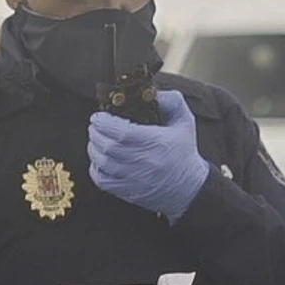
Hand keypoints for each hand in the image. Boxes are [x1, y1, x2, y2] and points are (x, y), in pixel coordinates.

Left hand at [88, 90, 209, 220]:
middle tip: (95, 125)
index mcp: (157, 143)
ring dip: (94, 148)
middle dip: (96, 133)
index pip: (122, 133)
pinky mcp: (128, 192)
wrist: (190, 188)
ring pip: (102, 163)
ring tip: (96, 140)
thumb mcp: (185, 122)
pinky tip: (99, 160)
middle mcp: (144, 162)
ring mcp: (134, 179)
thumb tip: (153, 93)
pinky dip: (95, 168)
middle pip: (108, 147)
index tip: (98, 116)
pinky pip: (102, 181)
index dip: (104, 123)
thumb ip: (171, 101)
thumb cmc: (184, 153)